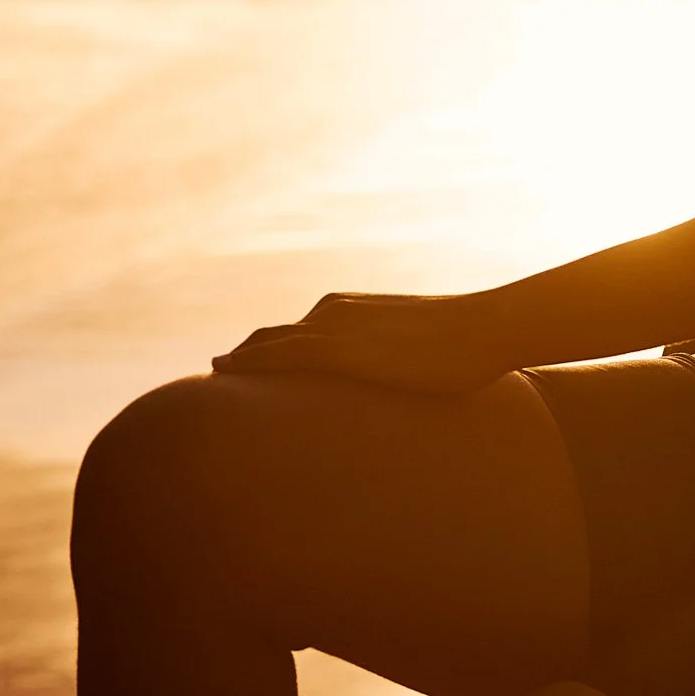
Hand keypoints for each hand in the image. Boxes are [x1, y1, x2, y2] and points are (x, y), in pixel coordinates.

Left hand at [212, 290, 515, 394]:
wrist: (484, 327)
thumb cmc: (467, 344)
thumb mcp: (423, 351)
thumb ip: (403, 364)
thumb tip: (413, 385)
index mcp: (350, 310)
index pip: (296, 332)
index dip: (267, 350)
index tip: (244, 369)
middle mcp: (332, 312)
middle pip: (272, 337)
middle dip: (244, 357)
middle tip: (217, 379)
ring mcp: (334, 329)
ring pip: (266, 345)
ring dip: (238, 364)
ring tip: (210, 384)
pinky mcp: (339, 350)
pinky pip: (278, 358)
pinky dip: (248, 367)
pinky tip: (224, 380)